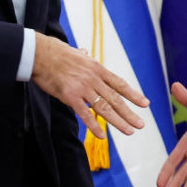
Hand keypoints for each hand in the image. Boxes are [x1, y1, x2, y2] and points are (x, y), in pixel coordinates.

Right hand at [31, 33, 147, 138]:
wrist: (41, 54)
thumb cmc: (56, 53)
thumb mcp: (77, 53)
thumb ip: (84, 56)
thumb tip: (85, 51)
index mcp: (98, 69)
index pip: (120, 84)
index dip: (133, 95)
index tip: (145, 104)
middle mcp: (94, 79)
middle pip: (115, 99)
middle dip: (129, 113)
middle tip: (140, 125)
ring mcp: (83, 88)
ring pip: (104, 108)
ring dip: (118, 121)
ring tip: (129, 131)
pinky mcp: (70, 96)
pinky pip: (85, 114)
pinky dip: (94, 126)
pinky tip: (102, 135)